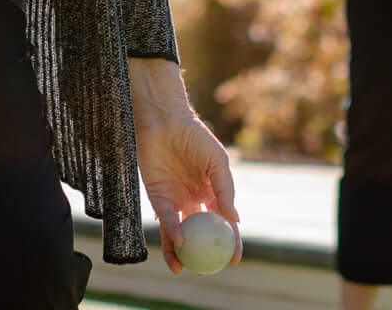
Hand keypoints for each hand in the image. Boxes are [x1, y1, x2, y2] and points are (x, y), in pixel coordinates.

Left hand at [134, 105, 241, 274]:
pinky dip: (172, 230)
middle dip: (201, 255)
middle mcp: (192, 200)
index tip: (233, 260)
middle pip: (198, 233)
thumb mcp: (217, 162)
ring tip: (182, 268)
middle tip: (205, 271)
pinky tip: (180, 240)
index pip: (222, 223)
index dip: (229, 243)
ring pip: (177, 232)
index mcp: (211, 193)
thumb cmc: (195, 137)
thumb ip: (224, 190)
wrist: (165, 121)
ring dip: (179, 251)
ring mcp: (174, 199)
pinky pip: (164, 218)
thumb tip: (235, 220)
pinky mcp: (156, 196)